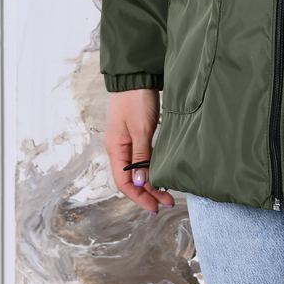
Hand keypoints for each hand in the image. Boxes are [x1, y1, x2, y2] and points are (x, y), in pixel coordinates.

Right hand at [104, 89, 175, 213]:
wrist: (136, 76)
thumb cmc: (136, 100)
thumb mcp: (141, 129)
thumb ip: (140, 156)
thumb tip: (138, 183)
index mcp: (116, 149)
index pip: (124, 183)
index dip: (139, 197)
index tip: (155, 207)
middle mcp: (119, 149)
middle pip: (131, 179)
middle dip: (148, 193)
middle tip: (167, 203)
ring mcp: (127, 142)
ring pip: (138, 170)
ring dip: (151, 183)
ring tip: (167, 194)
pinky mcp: (136, 134)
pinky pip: (142, 159)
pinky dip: (151, 169)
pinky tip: (161, 174)